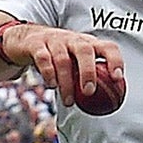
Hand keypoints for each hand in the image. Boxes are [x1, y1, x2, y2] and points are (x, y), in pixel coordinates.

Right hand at [2, 23, 124, 108]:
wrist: (25, 39)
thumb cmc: (59, 55)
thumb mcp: (76, 61)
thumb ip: (90, 76)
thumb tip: (109, 103)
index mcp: (88, 43)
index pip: (107, 47)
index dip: (115, 60)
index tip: (117, 78)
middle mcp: (73, 39)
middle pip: (84, 50)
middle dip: (88, 72)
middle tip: (89, 92)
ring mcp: (54, 40)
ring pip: (63, 59)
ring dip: (66, 82)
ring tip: (69, 101)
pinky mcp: (36, 44)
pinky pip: (43, 59)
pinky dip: (48, 73)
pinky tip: (52, 86)